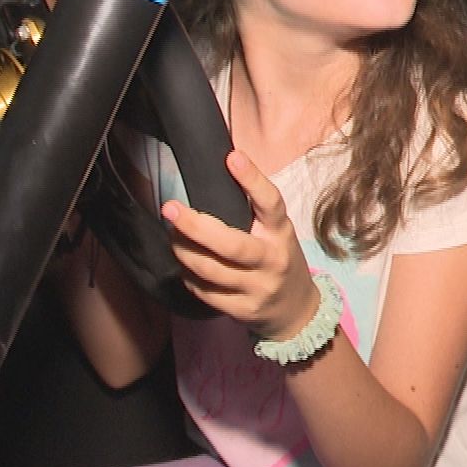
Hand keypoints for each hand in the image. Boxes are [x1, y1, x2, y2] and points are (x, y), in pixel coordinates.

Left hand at [162, 150, 321, 339]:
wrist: (295, 309)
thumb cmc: (277, 258)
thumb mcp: (276, 232)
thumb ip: (254, 210)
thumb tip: (221, 168)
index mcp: (281, 233)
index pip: (271, 203)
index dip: (253, 180)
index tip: (232, 157)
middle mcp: (272, 260)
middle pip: (232, 245)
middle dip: (196, 226)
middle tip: (170, 208)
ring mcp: (258, 288)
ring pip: (211, 270)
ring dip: (184, 251)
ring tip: (172, 236)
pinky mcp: (242, 309)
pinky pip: (205, 292)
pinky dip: (189, 276)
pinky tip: (185, 265)